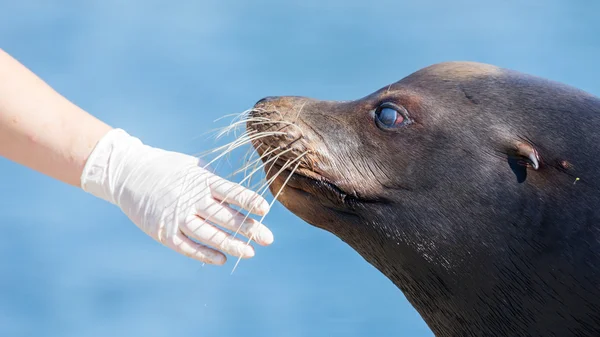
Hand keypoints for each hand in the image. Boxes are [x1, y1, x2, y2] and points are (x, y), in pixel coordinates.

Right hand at [80, 128, 272, 264]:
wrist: (128, 173)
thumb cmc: (168, 169)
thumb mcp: (193, 168)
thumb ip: (215, 184)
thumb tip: (242, 199)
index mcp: (201, 180)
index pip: (229, 191)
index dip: (247, 200)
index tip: (264, 209)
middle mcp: (190, 199)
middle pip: (223, 216)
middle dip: (247, 228)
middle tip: (267, 238)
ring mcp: (176, 216)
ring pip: (207, 234)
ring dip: (230, 244)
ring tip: (249, 252)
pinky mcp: (163, 231)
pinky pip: (186, 246)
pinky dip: (204, 254)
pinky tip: (221, 259)